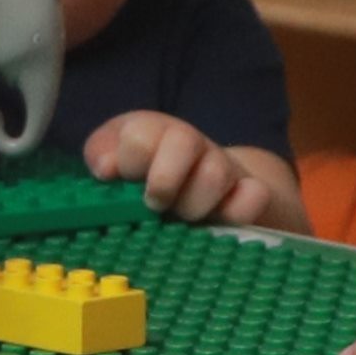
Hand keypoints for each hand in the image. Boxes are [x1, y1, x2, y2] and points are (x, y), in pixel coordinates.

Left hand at [86, 111, 274, 224]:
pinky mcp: (250, 191)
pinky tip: (221, 223)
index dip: (130, 164)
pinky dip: (238, 212)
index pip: (140, 136)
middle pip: (183, 142)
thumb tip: (105, 168)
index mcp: (151, 131)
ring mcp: (223, 165)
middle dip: (164, 181)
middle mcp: (189, 142)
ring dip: (194, 206)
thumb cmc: (143, 175)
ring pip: (216, 174)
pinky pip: (254, 196)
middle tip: (155, 205)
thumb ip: (101, 155)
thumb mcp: (113, 159)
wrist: (198, 183)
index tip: (125, 183)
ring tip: (183, 219)